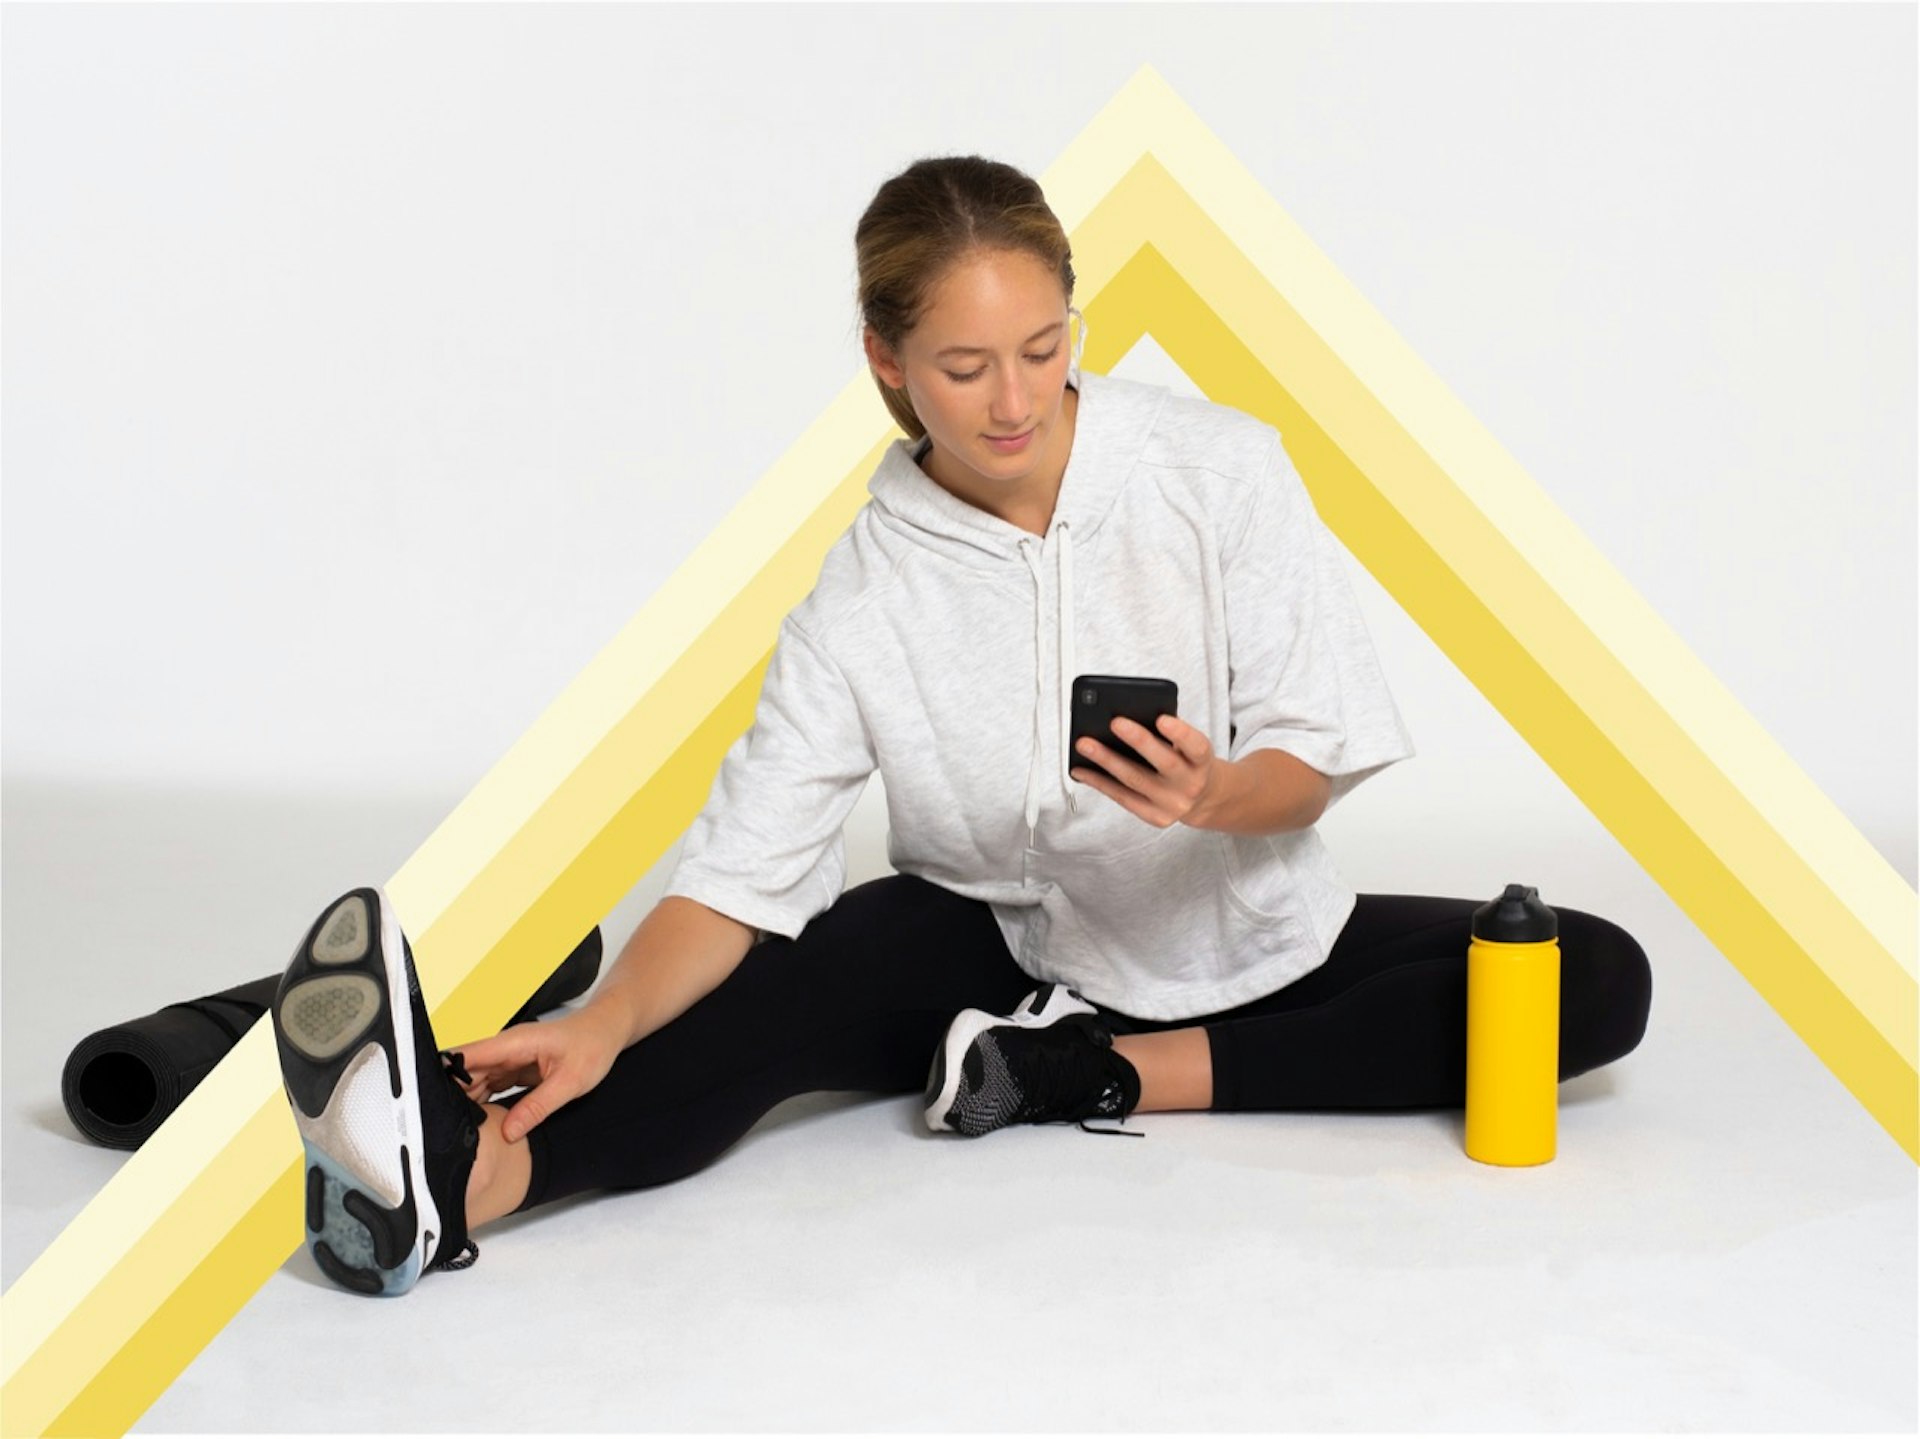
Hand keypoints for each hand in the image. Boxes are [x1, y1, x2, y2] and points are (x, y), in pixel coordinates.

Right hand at [446, 1007, 624, 1143]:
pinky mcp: (512, 1068)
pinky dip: (481, 1103)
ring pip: (473, 1081)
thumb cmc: (593, 1046)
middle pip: (464, 1072)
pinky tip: (477, 1123)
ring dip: (466, 1102)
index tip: (428, 1099)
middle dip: (452, 1097)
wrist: (605, 1031)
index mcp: (514, 1043)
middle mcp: (505, 1048)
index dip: (443, 1074)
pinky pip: (488, 1086)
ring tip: (456, 1131)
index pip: (467, 1055)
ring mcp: (507, 1058)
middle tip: (443, 1130)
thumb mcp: (571, 1082)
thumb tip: (509, 1132)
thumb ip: (538, 1107)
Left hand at [1070, 713, 1225, 828]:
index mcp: (1202, 761)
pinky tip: (1081, 769)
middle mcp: (1191, 785)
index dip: (1180, 734)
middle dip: (1138, 741)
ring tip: (1084, 744)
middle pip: (1164, 763)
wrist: (1201, 797)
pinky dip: (1099, 782)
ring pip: (1135, 780)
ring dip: (1106, 760)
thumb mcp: (1187, 746)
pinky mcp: (1155, 817)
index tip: (1161, 719)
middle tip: (1113, 722)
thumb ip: (1167, 733)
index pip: (1196, 747)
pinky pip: (1122, 797)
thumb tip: (1125, 719)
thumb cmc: (1186, 760)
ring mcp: (1172, 804)